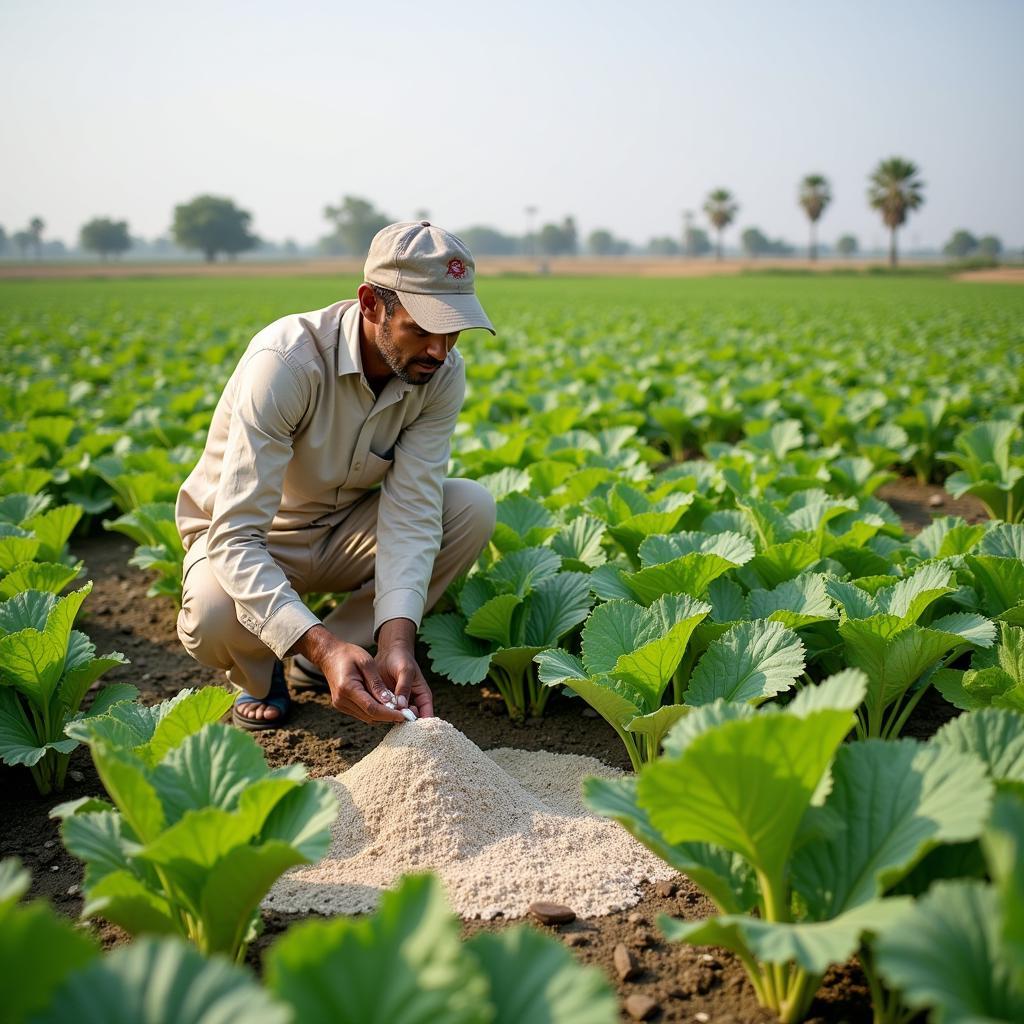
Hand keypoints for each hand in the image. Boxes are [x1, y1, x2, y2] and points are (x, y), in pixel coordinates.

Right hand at [291, 625, 405, 724]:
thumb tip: (389, 702)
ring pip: (366, 717)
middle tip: (405, 714)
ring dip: (382, 715)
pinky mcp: (341, 705)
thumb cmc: (348, 654)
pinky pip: (361, 713)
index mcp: (347, 688)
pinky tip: (384, 705)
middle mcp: (341, 700)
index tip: (404, 716)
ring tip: (398, 710)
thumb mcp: (366, 663)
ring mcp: (340, 704)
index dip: (389, 714)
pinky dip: (374, 711)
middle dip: (388, 716)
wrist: (328, 654)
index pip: (372, 708)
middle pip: (370, 716)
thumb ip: (377, 683)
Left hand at [376, 618, 434, 718]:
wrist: (388, 652)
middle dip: (404, 725)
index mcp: (423, 697)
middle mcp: (412, 703)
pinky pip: (385, 712)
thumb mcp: (405, 670)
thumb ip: (404, 687)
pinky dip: (382, 714)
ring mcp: (399, 705)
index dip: (422, 725)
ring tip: (382, 717)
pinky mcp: (387, 703)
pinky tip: (375, 713)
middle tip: (394, 723)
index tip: (413, 731)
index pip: (427, 716)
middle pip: (411, 721)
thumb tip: (402, 706)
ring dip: (391, 719)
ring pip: (397, 718)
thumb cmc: (402, 659)